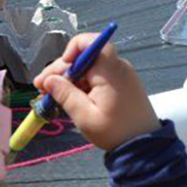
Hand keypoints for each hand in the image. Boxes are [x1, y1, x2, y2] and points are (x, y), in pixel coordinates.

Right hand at [33, 33, 160, 150]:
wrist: (144, 145)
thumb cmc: (115, 132)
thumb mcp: (85, 116)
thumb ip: (65, 95)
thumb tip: (49, 79)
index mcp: (110, 71)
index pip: (91, 42)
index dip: (72, 49)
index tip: (60, 69)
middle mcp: (117, 67)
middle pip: (85, 57)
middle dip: (62, 70)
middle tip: (41, 87)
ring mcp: (121, 75)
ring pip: (89, 68)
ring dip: (70, 79)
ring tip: (51, 96)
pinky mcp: (122, 84)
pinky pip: (98, 77)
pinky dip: (83, 84)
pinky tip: (70, 98)